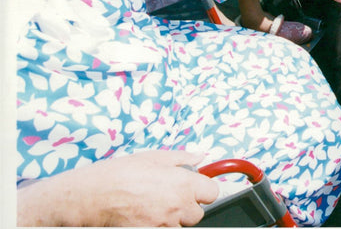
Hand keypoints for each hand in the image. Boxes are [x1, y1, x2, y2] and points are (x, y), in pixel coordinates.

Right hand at [18, 151, 218, 226]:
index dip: (202, 189)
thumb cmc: (117, 175)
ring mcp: (164, 226)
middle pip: (196, 213)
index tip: (193, 187)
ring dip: (170, 219)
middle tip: (166, 197)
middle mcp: (177, 207)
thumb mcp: (152, 157)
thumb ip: (181, 158)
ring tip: (149, 207)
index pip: (212, 193)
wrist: (88, 197)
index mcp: (183, 184)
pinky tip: (141, 217)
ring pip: (179, 226)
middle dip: (185, 206)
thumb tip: (200, 157)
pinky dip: (156, 226)